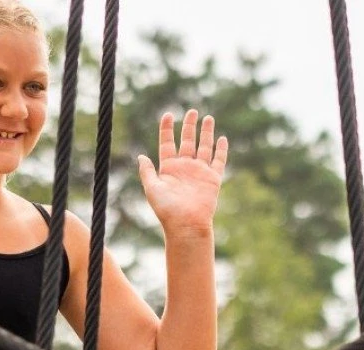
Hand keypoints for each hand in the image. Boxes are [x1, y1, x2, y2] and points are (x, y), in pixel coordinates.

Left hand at [138, 109, 228, 237]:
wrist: (186, 224)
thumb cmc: (167, 210)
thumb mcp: (152, 188)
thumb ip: (147, 172)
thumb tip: (141, 156)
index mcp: (169, 168)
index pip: (167, 142)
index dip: (167, 128)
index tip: (168, 114)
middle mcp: (185, 167)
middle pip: (187, 141)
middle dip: (190, 126)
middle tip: (193, 111)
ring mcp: (199, 172)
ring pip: (204, 147)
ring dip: (206, 133)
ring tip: (208, 118)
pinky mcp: (213, 179)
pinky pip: (218, 161)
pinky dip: (221, 150)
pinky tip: (222, 138)